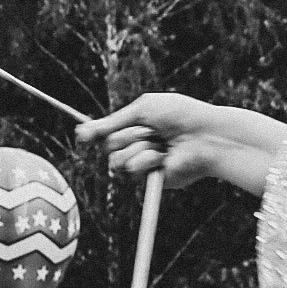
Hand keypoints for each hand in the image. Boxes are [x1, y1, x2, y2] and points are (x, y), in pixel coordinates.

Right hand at [83, 95, 286, 200]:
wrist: (205, 134)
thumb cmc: (181, 115)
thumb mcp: (143, 109)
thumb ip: (112, 121)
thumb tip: (81, 131)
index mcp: (136, 127)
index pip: (106, 132)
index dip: (93, 133)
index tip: (83, 135)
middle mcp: (137, 146)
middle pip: (109, 144)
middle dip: (127, 134)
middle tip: (151, 129)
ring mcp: (143, 163)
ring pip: (116, 159)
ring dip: (139, 146)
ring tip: (161, 142)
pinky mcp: (151, 178)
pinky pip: (132, 169)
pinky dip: (146, 159)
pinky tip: (163, 156)